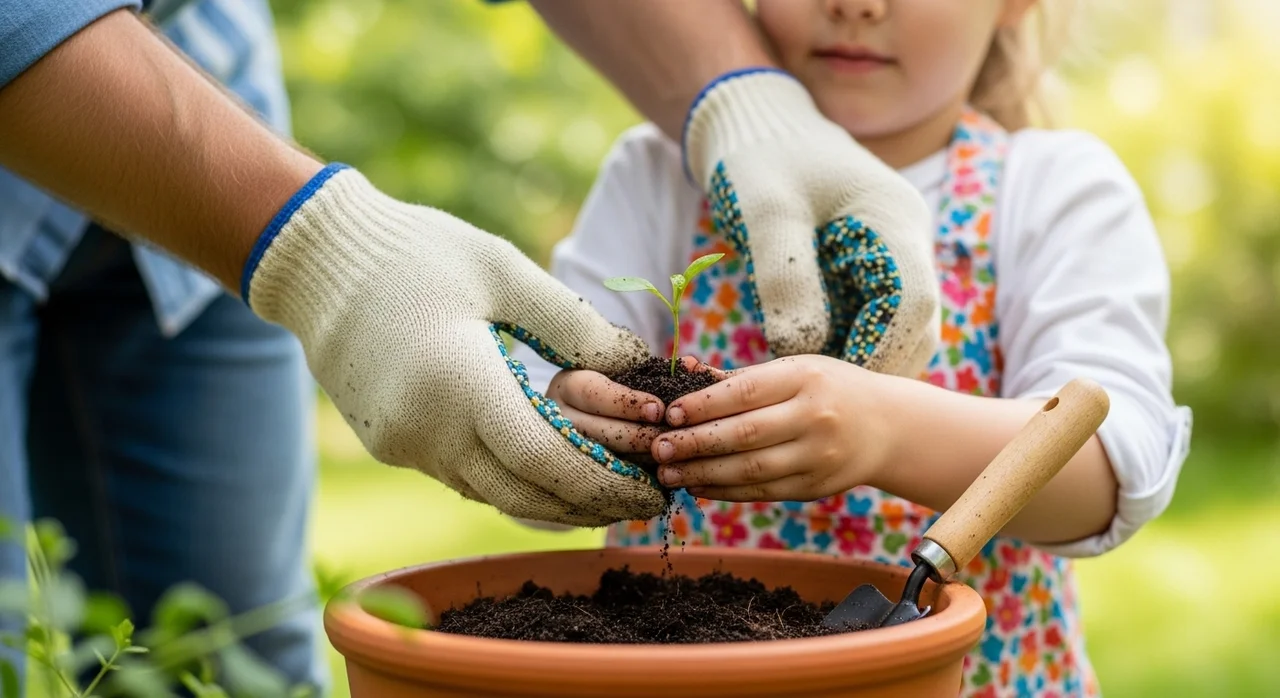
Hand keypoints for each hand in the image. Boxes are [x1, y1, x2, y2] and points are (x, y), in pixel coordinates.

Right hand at [243, 165, 666, 525]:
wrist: (317, 262)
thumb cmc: (416, 253)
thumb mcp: (503, 270)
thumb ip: (575, 325)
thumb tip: (640, 366)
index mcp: (462, 384)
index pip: (549, 462)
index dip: (608, 482)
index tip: (657, 485)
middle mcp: (429, 432)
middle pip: (528, 496)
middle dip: (594, 504)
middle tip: (650, 498)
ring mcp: (406, 447)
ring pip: (497, 495)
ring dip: (557, 499)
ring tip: (614, 489)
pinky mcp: (393, 447)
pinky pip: (467, 478)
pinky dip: (515, 482)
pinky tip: (553, 470)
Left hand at [650, 356, 895, 501]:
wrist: (887, 427)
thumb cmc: (828, 389)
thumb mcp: (794, 370)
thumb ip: (739, 377)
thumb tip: (684, 370)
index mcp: (805, 379)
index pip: (744, 393)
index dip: (703, 405)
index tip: (669, 414)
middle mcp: (813, 418)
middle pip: (743, 435)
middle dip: (694, 443)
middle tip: (658, 449)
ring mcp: (816, 457)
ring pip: (750, 469)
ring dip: (703, 473)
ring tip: (669, 473)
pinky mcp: (814, 487)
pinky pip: (761, 491)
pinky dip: (725, 491)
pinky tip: (698, 485)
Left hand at [683, 69, 939, 374]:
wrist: (755, 128)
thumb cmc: (759, 160)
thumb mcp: (766, 214)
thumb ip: (784, 277)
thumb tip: (798, 349)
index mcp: (893, 219)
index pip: (910, 301)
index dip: (879, 347)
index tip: (836, 379)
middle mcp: (904, 242)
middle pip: (915, 324)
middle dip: (875, 365)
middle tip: (826, 403)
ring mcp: (890, 258)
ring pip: (896, 331)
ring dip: (862, 363)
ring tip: (813, 393)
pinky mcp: (867, 272)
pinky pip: (869, 323)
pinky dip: (845, 349)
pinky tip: (806, 372)